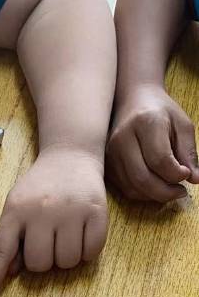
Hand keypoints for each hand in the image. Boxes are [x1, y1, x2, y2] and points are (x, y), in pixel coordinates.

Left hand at [0, 149, 107, 296]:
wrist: (70, 155)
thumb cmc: (39, 188)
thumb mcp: (16, 206)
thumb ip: (10, 239)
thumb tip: (11, 273)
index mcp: (15, 211)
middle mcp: (41, 211)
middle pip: (39, 264)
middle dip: (43, 261)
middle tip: (48, 241)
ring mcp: (71, 212)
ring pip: (66, 263)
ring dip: (65, 257)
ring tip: (65, 235)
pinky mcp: (97, 213)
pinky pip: (90, 253)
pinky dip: (87, 251)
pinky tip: (83, 233)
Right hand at [107, 85, 198, 201]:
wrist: (132, 101)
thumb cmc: (161, 112)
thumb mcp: (182, 125)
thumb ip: (189, 152)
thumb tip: (196, 179)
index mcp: (145, 122)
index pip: (160, 160)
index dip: (177, 174)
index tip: (187, 173)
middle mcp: (123, 138)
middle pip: (143, 178)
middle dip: (165, 192)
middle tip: (180, 191)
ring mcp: (111, 153)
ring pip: (133, 188)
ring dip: (154, 195)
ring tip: (169, 189)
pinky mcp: (107, 164)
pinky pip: (125, 189)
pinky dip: (143, 194)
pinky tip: (155, 186)